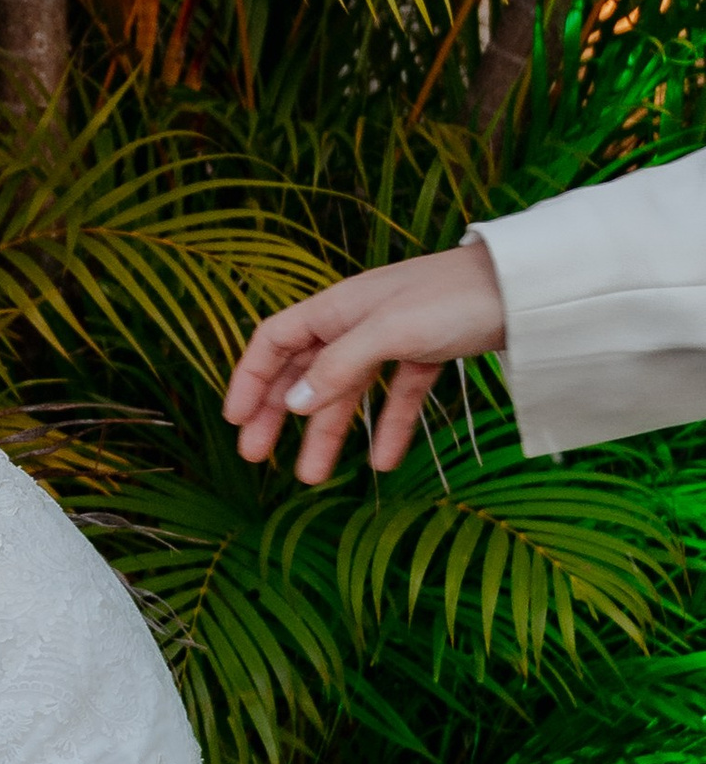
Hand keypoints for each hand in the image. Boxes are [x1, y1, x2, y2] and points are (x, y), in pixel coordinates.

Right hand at [225, 242, 506, 483]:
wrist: (527, 287)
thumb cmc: (454, 297)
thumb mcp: (391, 331)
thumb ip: (341, 365)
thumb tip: (296, 403)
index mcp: (338, 307)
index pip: (275, 341)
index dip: (251, 378)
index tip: (236, 419)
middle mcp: (358, 322)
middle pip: (305, 371)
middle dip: (277, 414)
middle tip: (255, 457)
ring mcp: (393, 339)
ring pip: (348, 391)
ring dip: (329, 432)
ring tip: (311, 477)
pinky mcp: (428, 353)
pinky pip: (397, 396)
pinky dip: (388, 427)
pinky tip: (385, 461)